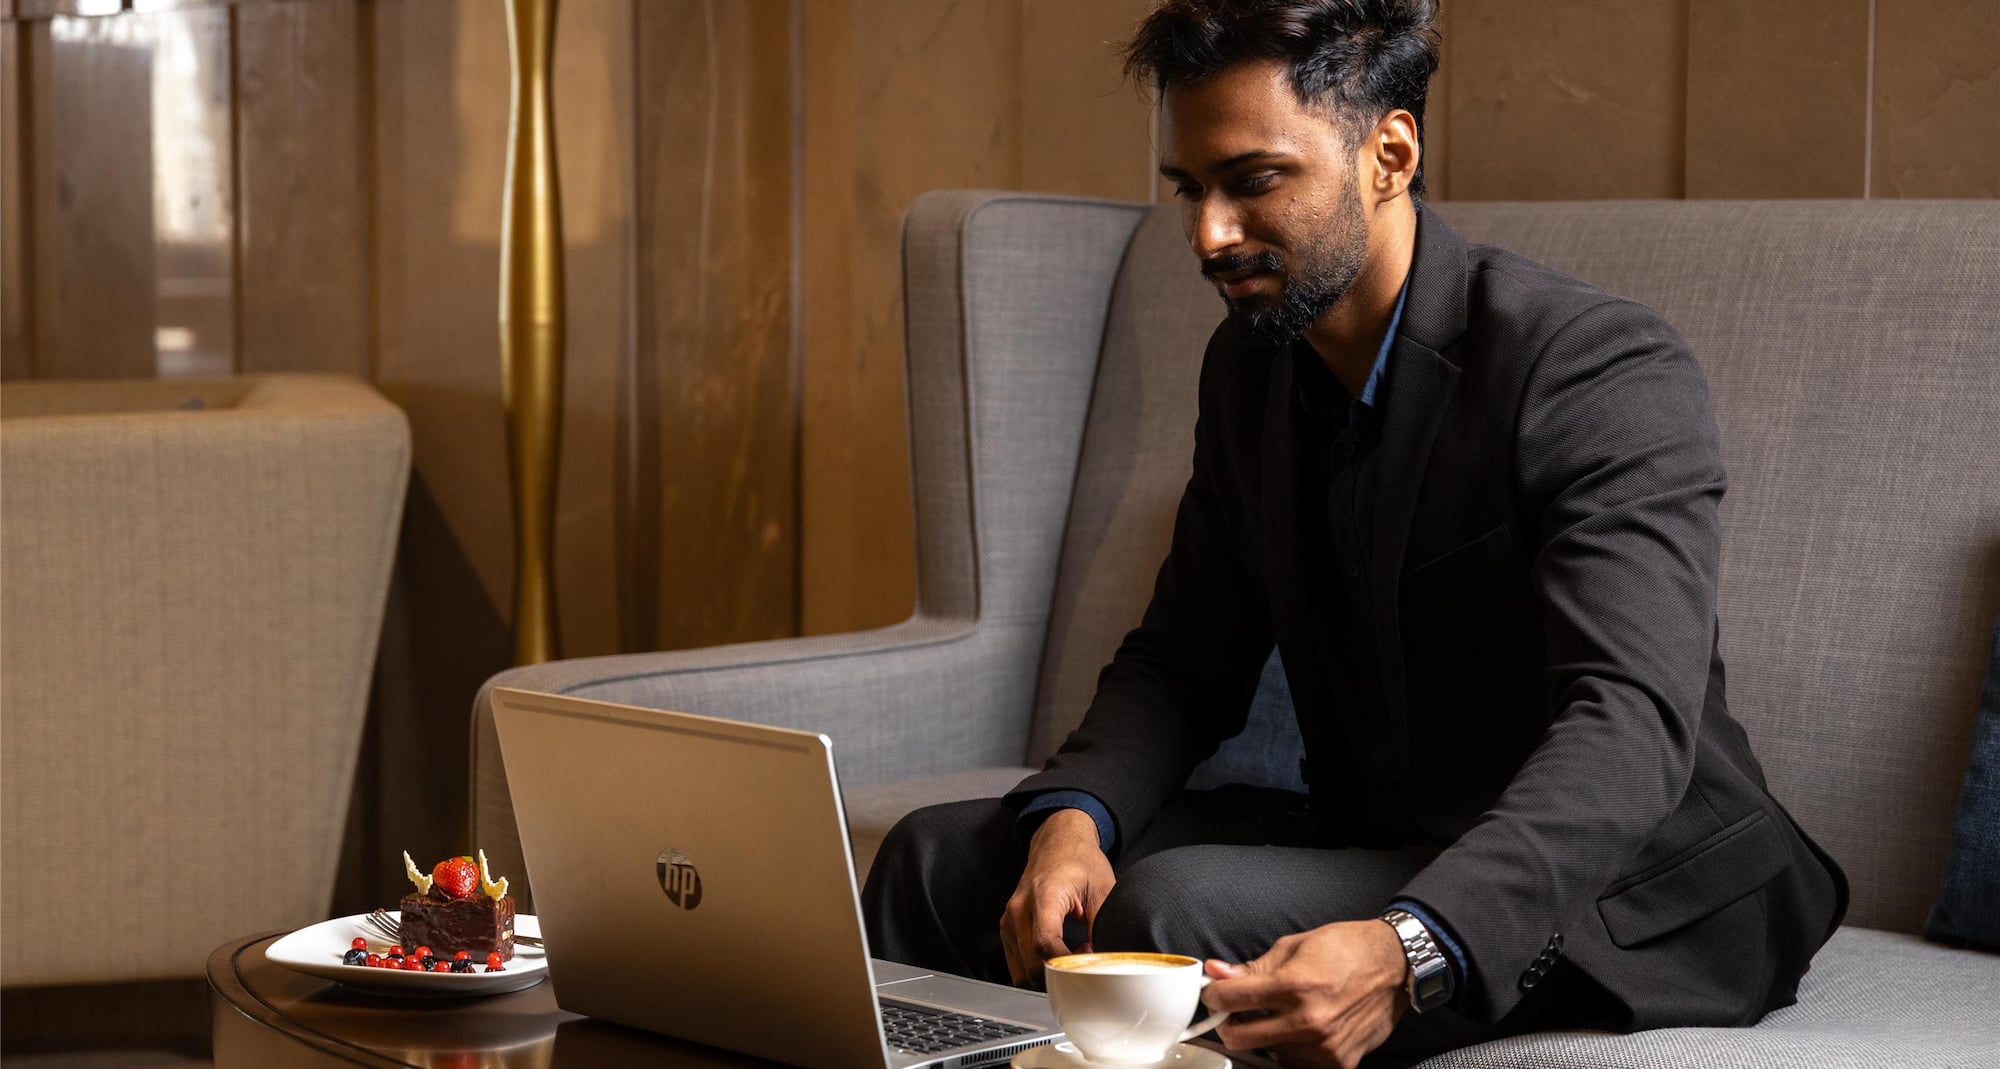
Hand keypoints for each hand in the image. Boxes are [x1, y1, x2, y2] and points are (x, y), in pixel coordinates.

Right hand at [999, 808, 1114, 987]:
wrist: (1058, 841)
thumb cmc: (1080, 862)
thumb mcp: (1102, 890)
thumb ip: (1101, 927)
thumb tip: (1106, 961)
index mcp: (1044, 896)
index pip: (1044, 945)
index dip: (1064, 966)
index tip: (1084, 969)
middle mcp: (1019, 909)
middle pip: (1030, 965)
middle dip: (1057, 975)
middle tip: (1082, 964)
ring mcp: (1009, 920)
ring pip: (1020, 970)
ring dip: (1046, 973)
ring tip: (1071, 955)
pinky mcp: (1007, 927)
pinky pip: (1016, 963)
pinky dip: (1036, 967)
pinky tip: (1057, 952)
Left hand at [1199, 920, 1408, 1068]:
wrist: (1395, 965)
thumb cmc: (1346, 949)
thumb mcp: (1294, 946)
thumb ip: (1254, 967)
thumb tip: (1217, 973)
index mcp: (1294, 985)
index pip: (1230, 999)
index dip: (1214, 995)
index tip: (1215, 994)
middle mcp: (1308, 1021)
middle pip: (1239, 1037)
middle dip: (1230, 1023)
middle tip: (1237, 1011)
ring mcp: (1323, 1046)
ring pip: (1268, 1052)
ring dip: (1265, 1036)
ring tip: (1283, 1014)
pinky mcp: (1338, 1062)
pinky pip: (1296, 1062)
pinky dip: (1291, 1048)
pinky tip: (1302, 1029)